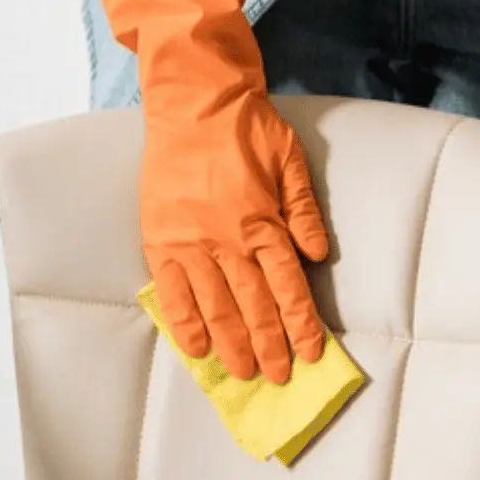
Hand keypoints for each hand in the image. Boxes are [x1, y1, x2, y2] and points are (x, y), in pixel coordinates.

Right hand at [99, 0, 330, 384]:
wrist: (193, 103)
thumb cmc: (247, 129)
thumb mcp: (291, 161)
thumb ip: (305, 210)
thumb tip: (318, 255)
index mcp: (263, 221)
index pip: (287, 286)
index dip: (301, 323)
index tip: (311, 352)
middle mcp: (228, 240)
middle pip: (254, 306)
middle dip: (269, 346)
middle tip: (278, 376)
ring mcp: (191, 244)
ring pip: (216, 307)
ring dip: (231, 345)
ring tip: (243, 373)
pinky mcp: (162, 241)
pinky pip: (173, 293)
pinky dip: (184, 323)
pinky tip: (196, 350)